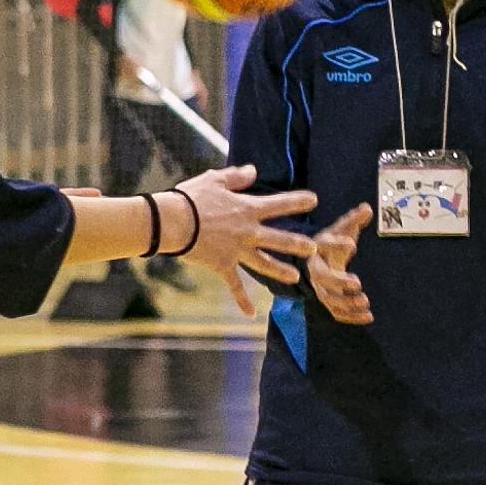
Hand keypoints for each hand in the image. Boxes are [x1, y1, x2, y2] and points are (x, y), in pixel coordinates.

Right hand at [166, 165, 317, 318]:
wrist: (171, 221)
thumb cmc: (191, 198)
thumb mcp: (215, 180)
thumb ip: (236, 176)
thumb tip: (253, 170)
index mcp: (247, 209)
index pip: (279, 204)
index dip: (298, 201)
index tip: (314, 200)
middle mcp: (247, 232)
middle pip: (280, 240)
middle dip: (298, 244)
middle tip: (314, 249)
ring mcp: (237, 251)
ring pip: (264, 263)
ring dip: (280, 271)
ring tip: (295, 277)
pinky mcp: (223, 266)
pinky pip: (235, 286)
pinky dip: (242, 300)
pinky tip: (251, 314)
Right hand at [301, 201, 373, 325]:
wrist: (315, 261)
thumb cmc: (331, 242)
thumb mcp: (341, 228)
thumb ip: (354, 220)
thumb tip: (367, 208)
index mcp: (318, 249)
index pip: (325, 246)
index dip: (337, 245)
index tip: (351, 244)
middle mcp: (316, 270)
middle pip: (323, 278)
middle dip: (339, 282)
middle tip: (357, 283)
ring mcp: (321, 288)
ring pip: (330, 299)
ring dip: (347, 303)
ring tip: (365, 301)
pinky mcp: (328, 302)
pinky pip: (337, 313)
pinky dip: (351, 317)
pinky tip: (368, 316)